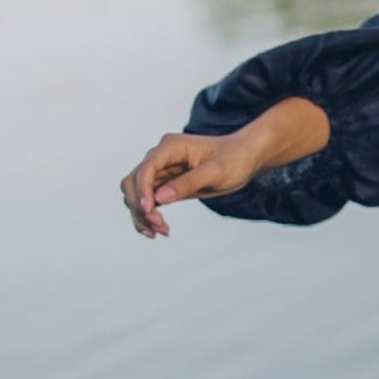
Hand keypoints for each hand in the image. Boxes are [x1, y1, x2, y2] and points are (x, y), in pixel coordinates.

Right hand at [119, 128, 263, 237]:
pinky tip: (157, 231)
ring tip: (162, 232)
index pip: (146, 169)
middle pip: (133, 182)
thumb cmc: (233, 159)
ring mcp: (161, 171)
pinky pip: (148, 201)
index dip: (142, 191)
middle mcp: (160, 157)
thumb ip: (188, 183)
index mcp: (170, 147)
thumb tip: (159, 198)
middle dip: (140, 205)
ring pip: (136, 194)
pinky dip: (148, 216)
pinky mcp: (165, 185)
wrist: (244, 158)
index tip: (149, 212)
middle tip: (159, 226)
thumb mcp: (215, 172)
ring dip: (142, 214)